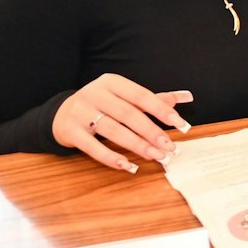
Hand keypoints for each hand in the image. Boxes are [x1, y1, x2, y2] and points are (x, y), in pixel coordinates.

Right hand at [52, 76, 192, 172]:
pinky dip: (111, 157)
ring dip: (137, 145)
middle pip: (128, 114)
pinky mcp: (70, 131)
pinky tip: (128, 165)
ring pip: (113, 131)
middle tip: (170, 147)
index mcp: (111, 82)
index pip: (141, 95)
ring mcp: (80, 112)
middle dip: (152, 132)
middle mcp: (95, 94)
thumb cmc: (102, 104)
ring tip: (156, 156)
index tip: (181, 125)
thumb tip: (186, 96)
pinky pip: (92, 147)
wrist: (61, 113)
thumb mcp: (124, 96)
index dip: (162, 110)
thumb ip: (154, 98)